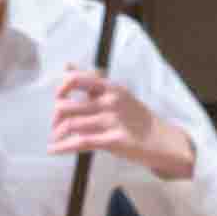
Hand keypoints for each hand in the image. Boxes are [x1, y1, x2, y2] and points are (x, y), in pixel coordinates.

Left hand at [46, 65, 189, 181]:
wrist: (162, 141)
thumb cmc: (137, 118)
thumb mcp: (117, 93)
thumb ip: (92, 81)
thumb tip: (67, 65)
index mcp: (110, 87)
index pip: (76, 79)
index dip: (61, 88)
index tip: (59, 98)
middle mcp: (110, 101)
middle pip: (67, 106)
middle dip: (56, 118)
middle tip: (56, 125)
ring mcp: (112, 121)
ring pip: (70, 125)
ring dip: (58, 134)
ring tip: (55, 139)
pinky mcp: (113, 141)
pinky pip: (80, 142)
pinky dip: (62, 147)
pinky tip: (54, 150)